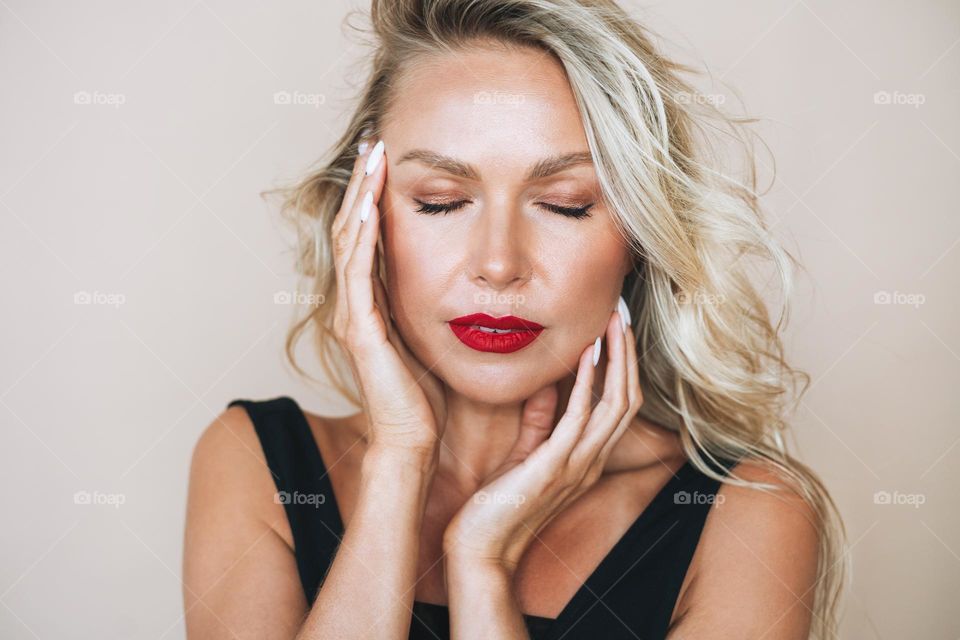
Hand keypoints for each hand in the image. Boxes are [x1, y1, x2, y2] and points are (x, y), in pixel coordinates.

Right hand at [331, 137, 446, 458]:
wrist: (414, 440)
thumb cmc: (429, 396)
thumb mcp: (436, 336)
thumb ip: (440, 304)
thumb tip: (472, 277)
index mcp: (373, 303)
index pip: (369, 237)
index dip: (374, 197)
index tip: (388, 159)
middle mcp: (355, 304)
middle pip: (353, 229)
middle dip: (363, 184)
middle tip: (374, 142)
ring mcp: (353, 316)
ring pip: (350, 242)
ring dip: (360, 197)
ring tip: (371, 157)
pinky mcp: (360, 330)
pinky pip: (358, 273)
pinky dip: (364, 237)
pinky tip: (372, 206)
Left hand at [442, 306, 641, 570]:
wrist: (481, 550)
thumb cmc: (499, 506)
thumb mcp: (526, 456)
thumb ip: (541, 422)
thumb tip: (549, 385)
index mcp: (586, 458)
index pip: (619, 406)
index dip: (624, 367)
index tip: (617, 330)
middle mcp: (590, 461)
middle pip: (627, 399)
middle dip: (628, 354)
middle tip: (623, 314)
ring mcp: (576, 465)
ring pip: (615, 404)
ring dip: (617, 359)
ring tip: (614, 323)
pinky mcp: (554, 467)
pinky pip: (579, 417)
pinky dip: (588, 382)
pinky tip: (587, 353)